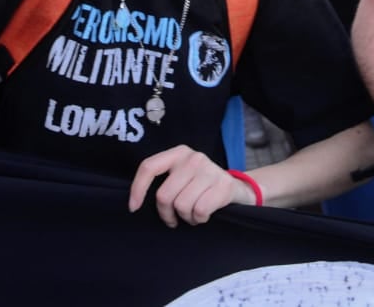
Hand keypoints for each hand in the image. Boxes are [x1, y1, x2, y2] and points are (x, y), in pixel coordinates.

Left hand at [127, 146, 253, 226]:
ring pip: (181, 206)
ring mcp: (209, 170)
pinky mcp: (223, 185)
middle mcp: (193, 158)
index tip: (134, 208)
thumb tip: (136, 202)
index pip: (149, 167)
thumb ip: (165, 181)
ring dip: (186, 218)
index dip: (137, 189)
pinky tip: (205, 215)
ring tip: (193, 214)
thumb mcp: (182, 176)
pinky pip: (200, 211)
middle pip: (164, 195)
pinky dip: (199, 219)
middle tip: (175, 218)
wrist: (239, 189)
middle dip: (167, 214)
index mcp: (178, 153)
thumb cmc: (202, 187)